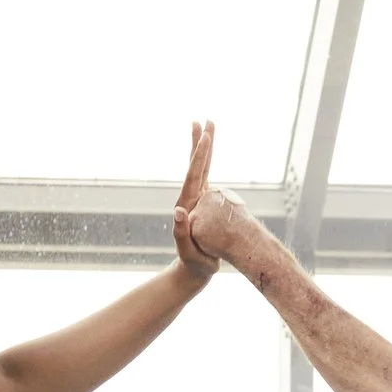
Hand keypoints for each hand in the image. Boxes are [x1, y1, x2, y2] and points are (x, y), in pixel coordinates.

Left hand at [172, 119, 217, 280]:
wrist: (193, 271)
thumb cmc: (193, 264)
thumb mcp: (187, 251)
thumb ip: (181, 232)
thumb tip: (178, 210)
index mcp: (188, 204)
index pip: (195, 175)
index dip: (201, 155)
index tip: (206, 136)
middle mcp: (192, 198)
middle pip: (197, 165)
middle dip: (201, 143)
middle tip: (204, 120)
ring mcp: (199, 201)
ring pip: (203, 169)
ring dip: (206, 149)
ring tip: (208, 129)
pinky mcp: (207, 206)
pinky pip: (211, 181)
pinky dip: (211, 166)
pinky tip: (213, 158)